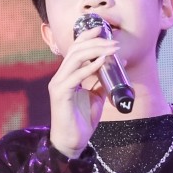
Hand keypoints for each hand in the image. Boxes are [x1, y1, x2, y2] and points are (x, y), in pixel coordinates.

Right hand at [47, 26, 118, 158]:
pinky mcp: (60, 94)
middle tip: (114, 41)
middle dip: (95, 42)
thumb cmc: (82, 120)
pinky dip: (89, 67)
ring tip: (112, 48)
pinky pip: (75, 76)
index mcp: (67, 75)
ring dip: (95, 51)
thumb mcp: (95, 97)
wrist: (72, 142)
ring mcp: (58, 84)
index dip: (86, 37)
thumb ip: (100, 82)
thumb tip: (113, 67)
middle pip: (75, 50)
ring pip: (74, 59)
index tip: (102, 30)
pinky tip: (101, 61)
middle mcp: (60, 77)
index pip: (74, 49)